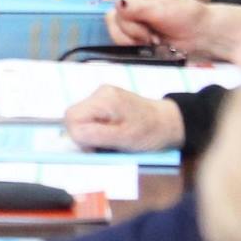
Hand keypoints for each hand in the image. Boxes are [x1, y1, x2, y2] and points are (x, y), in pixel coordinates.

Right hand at [65, 86, 183, 151]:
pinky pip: (89, 116)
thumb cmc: (149, 133)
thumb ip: (96, 135)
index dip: (79, 137)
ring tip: (111, 138)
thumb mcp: (124, 139)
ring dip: (90, 132)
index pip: (71, 118)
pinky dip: (95, 128)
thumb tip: (73, 134)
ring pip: (79, 117)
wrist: (169, 122)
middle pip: (73, 116)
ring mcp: (102, 95)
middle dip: (83, 134)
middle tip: (104, 145)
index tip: (97, 148)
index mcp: (104, 99)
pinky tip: (111, 131)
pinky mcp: (105, 100)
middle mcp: (99, 92)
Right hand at [105, 0, 209, 49]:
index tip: (150, 30)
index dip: (131, 24)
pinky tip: (149, 47)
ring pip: (115, 33)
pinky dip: (133, 48)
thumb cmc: (185, 16)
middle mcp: (133, 5)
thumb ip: (138, 7)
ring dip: (132, 42)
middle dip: (132, 34)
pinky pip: (121, 42)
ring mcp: (134, 21)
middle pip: (113, 21)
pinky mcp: (135, 35)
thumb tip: (118, 5)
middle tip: (152, 38)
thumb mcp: (162, 8)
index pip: (118, 8)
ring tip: (152, 42)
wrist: (200, 33)